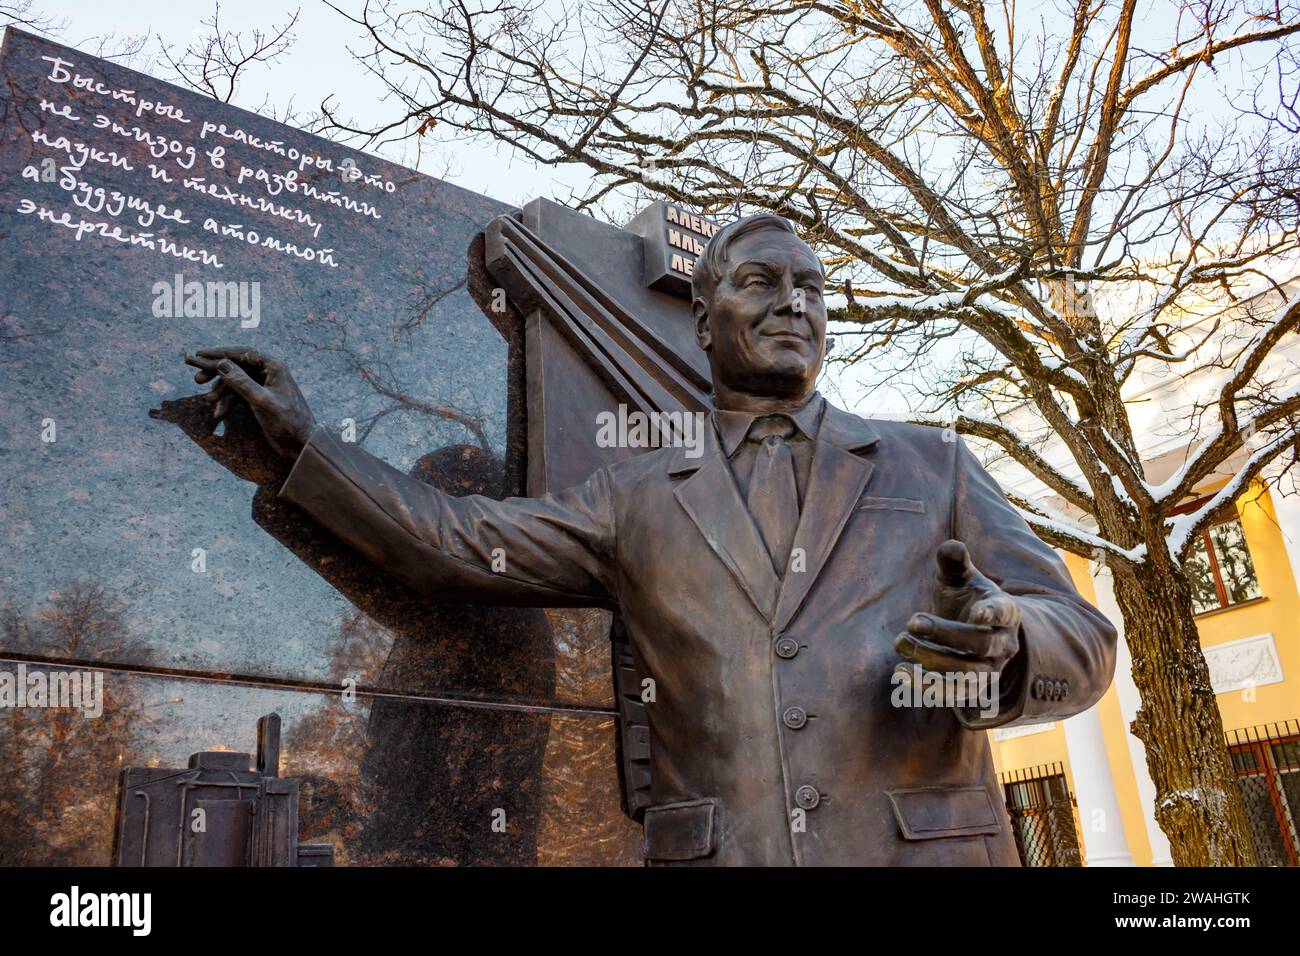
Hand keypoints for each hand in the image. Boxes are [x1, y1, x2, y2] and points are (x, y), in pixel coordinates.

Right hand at [184, 347, 315, 458]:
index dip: (219, 352)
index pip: (242, 353)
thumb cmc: (287, 422)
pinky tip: (218, 414)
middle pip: (236, 365)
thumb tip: (221, 363)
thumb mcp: (261, 401)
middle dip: (216, 372)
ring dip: (220, 391)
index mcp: (273, 366)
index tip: (199, 354)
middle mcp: (268, 372)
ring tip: (209, 401)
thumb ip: (241, 382)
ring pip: (235, 382)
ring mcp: (263, 386)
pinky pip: (238, 395)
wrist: (301, 444)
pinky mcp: (259, 399)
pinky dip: (227, 403)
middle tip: (197, 379)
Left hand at [893, 539, 1020, 698]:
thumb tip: (950, 546)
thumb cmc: (964, 598)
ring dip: (931, 662)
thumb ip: (954, 562)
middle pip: (980, 644)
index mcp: (1006, 612)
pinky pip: (953, 695)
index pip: (1006, 613)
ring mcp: (990, 670)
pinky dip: (926, 687)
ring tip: (900, 644)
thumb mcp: (959, 578)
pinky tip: (900, 672)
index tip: (976, 612)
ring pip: (967, 675)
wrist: (971, 631)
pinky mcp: (972, 690)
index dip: (994, 613)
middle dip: (944, 633)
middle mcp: (1004, 644)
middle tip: (911, 621)